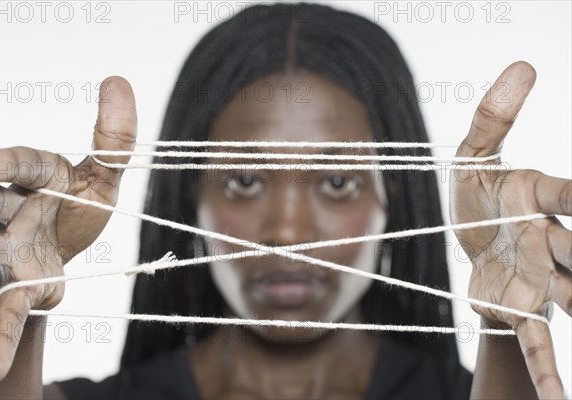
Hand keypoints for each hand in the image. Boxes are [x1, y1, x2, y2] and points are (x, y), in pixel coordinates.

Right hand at [0, 76, 136, 382]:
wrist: (68, 252)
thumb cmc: (78, 207)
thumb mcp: (103, 176)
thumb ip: (113, 139)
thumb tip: (117, 77)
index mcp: (38, 178)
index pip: (20, 162)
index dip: (0, 160)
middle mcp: (13, 210)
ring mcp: (9, 250)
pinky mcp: (19, 286)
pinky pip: (7, 312)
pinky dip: (2, 340)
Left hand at [450, 61, 570, 398]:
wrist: (468, 240)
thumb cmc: (479, 196)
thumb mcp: (473, 155)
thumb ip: (494, 116)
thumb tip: (526, 62)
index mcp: (535, 197)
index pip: (565, 193)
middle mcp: (548, 238)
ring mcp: (540, 277)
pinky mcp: (521, 308)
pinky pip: (541, 340)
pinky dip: (550, 370)